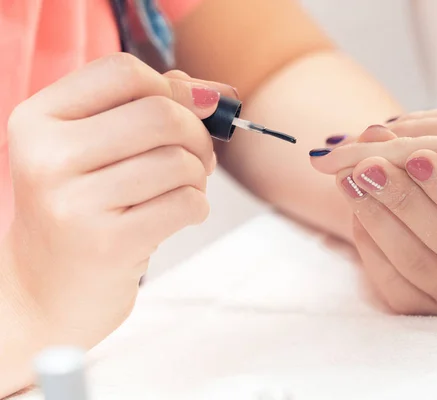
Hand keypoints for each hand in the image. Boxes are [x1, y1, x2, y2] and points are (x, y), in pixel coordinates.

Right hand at [2, 54, 234, 353]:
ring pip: (179, 161)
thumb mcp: (96, 150)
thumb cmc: (83, 210)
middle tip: (198, 157)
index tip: (187, 112)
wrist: (45, 290)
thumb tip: (211, 91)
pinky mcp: (107, 244)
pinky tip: (179, 216)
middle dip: (198, 135)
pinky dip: (198, 206)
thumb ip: (148, 108)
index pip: (124, 71)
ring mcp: (73, 203)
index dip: (172, 90)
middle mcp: (47, 157)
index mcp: (39, 120)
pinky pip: (186, 203)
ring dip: (199, 175)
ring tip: (183, 190)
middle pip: (161, 114)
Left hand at [312, 126, 436, 314]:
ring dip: (377, 218)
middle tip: (367, 166)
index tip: (414, 155)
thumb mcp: (433, 157)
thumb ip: (407, 143)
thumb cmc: (434, 179)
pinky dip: (370, 245)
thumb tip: (373, 135)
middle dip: (403, 199)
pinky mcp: (428, 310)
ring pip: (417, 261)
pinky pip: (393, 282)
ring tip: (348, 181)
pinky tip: (356, 214)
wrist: (416, 215)